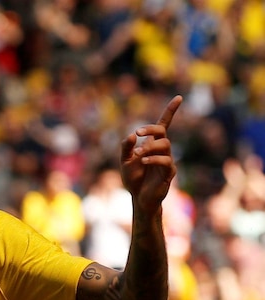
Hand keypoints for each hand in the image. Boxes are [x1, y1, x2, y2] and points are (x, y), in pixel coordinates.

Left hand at [120, 95, 181, 213]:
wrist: (138, 197)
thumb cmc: (133, 178)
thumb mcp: (125, 161)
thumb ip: (126, 147)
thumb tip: (132, 135)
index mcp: (152, 144)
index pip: (164, 124)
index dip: (171, 111)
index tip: (178, 97)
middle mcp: (162, 150)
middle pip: (163, 133)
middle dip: (151, 130)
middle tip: (137, 133)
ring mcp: (167, 161)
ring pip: (165, 145)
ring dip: (149, 147)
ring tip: (138, 155)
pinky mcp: (168, 173)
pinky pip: (166, 162)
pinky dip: (154, 159)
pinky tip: (144, 161)